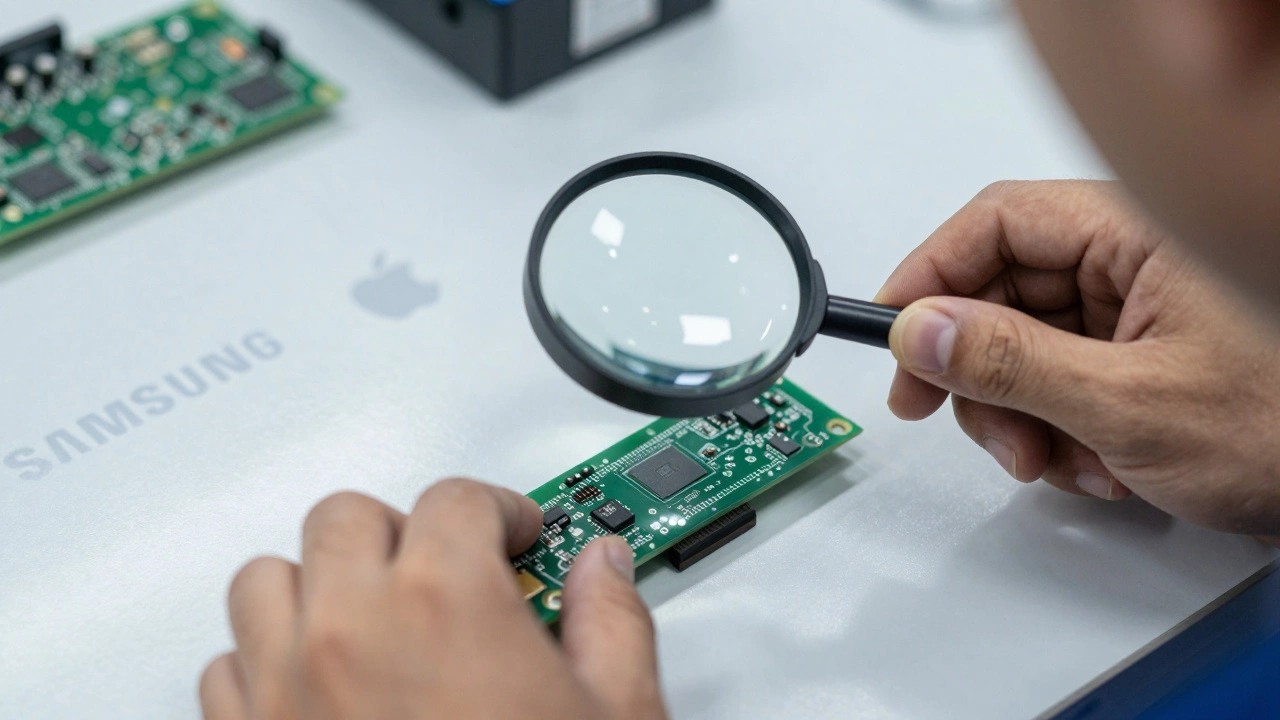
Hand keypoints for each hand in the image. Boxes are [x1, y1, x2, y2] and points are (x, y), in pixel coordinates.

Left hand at [200, 479, 667, 719]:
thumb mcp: (617, 718)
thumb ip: (611, 624)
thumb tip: (603, 574)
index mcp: (445, 602)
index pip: (456, 498)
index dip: (498, 510)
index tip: (515, 535)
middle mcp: (349, 631)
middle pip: (346, 517)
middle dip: (403, 532)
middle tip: (446, 570)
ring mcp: (283, 690)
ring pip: (267, 579)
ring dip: (320, 585)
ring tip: (374, 618)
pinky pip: (226, 668)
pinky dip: (266, 661)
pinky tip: (320, 688)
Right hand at [876, 180, 1279, 535]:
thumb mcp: (1128, 403)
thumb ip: (1011, 364)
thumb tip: (919, 334)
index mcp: (1137, 232)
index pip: (997, 222)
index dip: (930, 275)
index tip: (890, 332)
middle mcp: (1133, 261)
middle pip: (1001, 291)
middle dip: (978, 371)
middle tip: (958, 418)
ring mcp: (1136, 310)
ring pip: (1023, 345)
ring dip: (1019, 415)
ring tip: (1055, 462)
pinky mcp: (1140, 354)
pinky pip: (1060, 380)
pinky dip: (1058, 430)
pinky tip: (1096, 465)